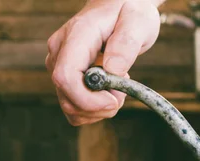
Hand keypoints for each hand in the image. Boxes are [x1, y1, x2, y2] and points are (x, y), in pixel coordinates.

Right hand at [46, 0, 160, 125]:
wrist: (122, 6)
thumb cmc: (131, 12)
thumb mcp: (138, 22)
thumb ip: (126, 44)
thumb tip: (113, 70)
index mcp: (76, 36)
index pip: (65, 77)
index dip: (89, 100)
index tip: (114, 100)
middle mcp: (60, 51)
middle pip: (67, 98)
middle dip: (98, 108)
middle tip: (121, 93)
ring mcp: (60, 64)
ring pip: (70, 106)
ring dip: (97, 110)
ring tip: (117, 90)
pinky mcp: (66, 75)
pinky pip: (74, 105)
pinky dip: (93, 110)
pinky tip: (108, 94)